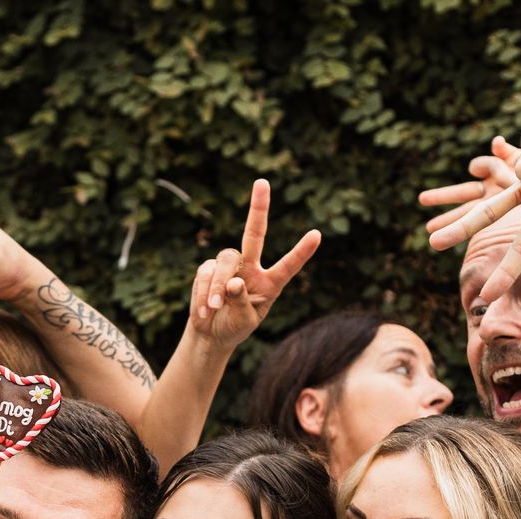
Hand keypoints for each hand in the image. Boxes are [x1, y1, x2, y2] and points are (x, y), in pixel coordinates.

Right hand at [189, 178, 320, 345]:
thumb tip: (234, 282)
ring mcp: (229, 266)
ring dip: (218, 286)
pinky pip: (205, 273)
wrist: (210, 334)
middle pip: (254, 233)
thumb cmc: (235, 327)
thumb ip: (241, 303)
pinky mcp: (208, 269)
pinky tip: (204, 310)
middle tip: (262, 182)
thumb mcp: (244, 321)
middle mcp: (251, 268)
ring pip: (225, 261)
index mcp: (270, 283)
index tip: (316, 234)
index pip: (288, 265)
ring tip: (214, 308)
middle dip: (258, 208)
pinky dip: (203, 293)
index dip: (301, 252)